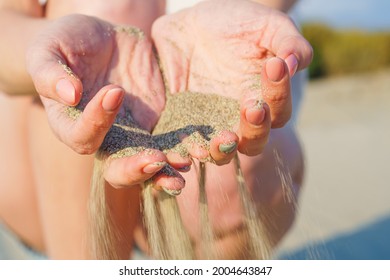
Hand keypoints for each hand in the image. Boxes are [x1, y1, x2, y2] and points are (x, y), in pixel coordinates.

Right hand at [26, 14, 184, 189]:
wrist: (103, 39)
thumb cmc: (67, 43)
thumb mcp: (49, 49)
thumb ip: (50, 72)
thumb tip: (69, 95)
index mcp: (72, 125)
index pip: (82, 137)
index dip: (97, 122)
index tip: (114, 91)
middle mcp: (104, 137)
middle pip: (117, 168)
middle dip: (136, 169)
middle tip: (156, 161)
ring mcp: (132, 133)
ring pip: (148, 163)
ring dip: (165, 170)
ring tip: (183, 167)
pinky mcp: (156, 122)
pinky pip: (170, 141)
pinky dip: (183, 147)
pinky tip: (199, 148)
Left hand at [152, 0, 311, 158]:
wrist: (195, 23)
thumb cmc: (239, 23)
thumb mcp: (266, 25)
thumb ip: (287, 41)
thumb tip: (294, 63)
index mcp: (264, 99)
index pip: (279, 112)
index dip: (279, 95)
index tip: (274, 65)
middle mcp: (239, 118)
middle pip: (254, 142)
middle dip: (256, 130)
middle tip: (253, 109)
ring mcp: (211, 123)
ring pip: (221, 152)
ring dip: (223, 149)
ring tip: (222, 138)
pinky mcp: (183, 123)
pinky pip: (185, 143)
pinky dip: (186, 150)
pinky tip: (187, 149)